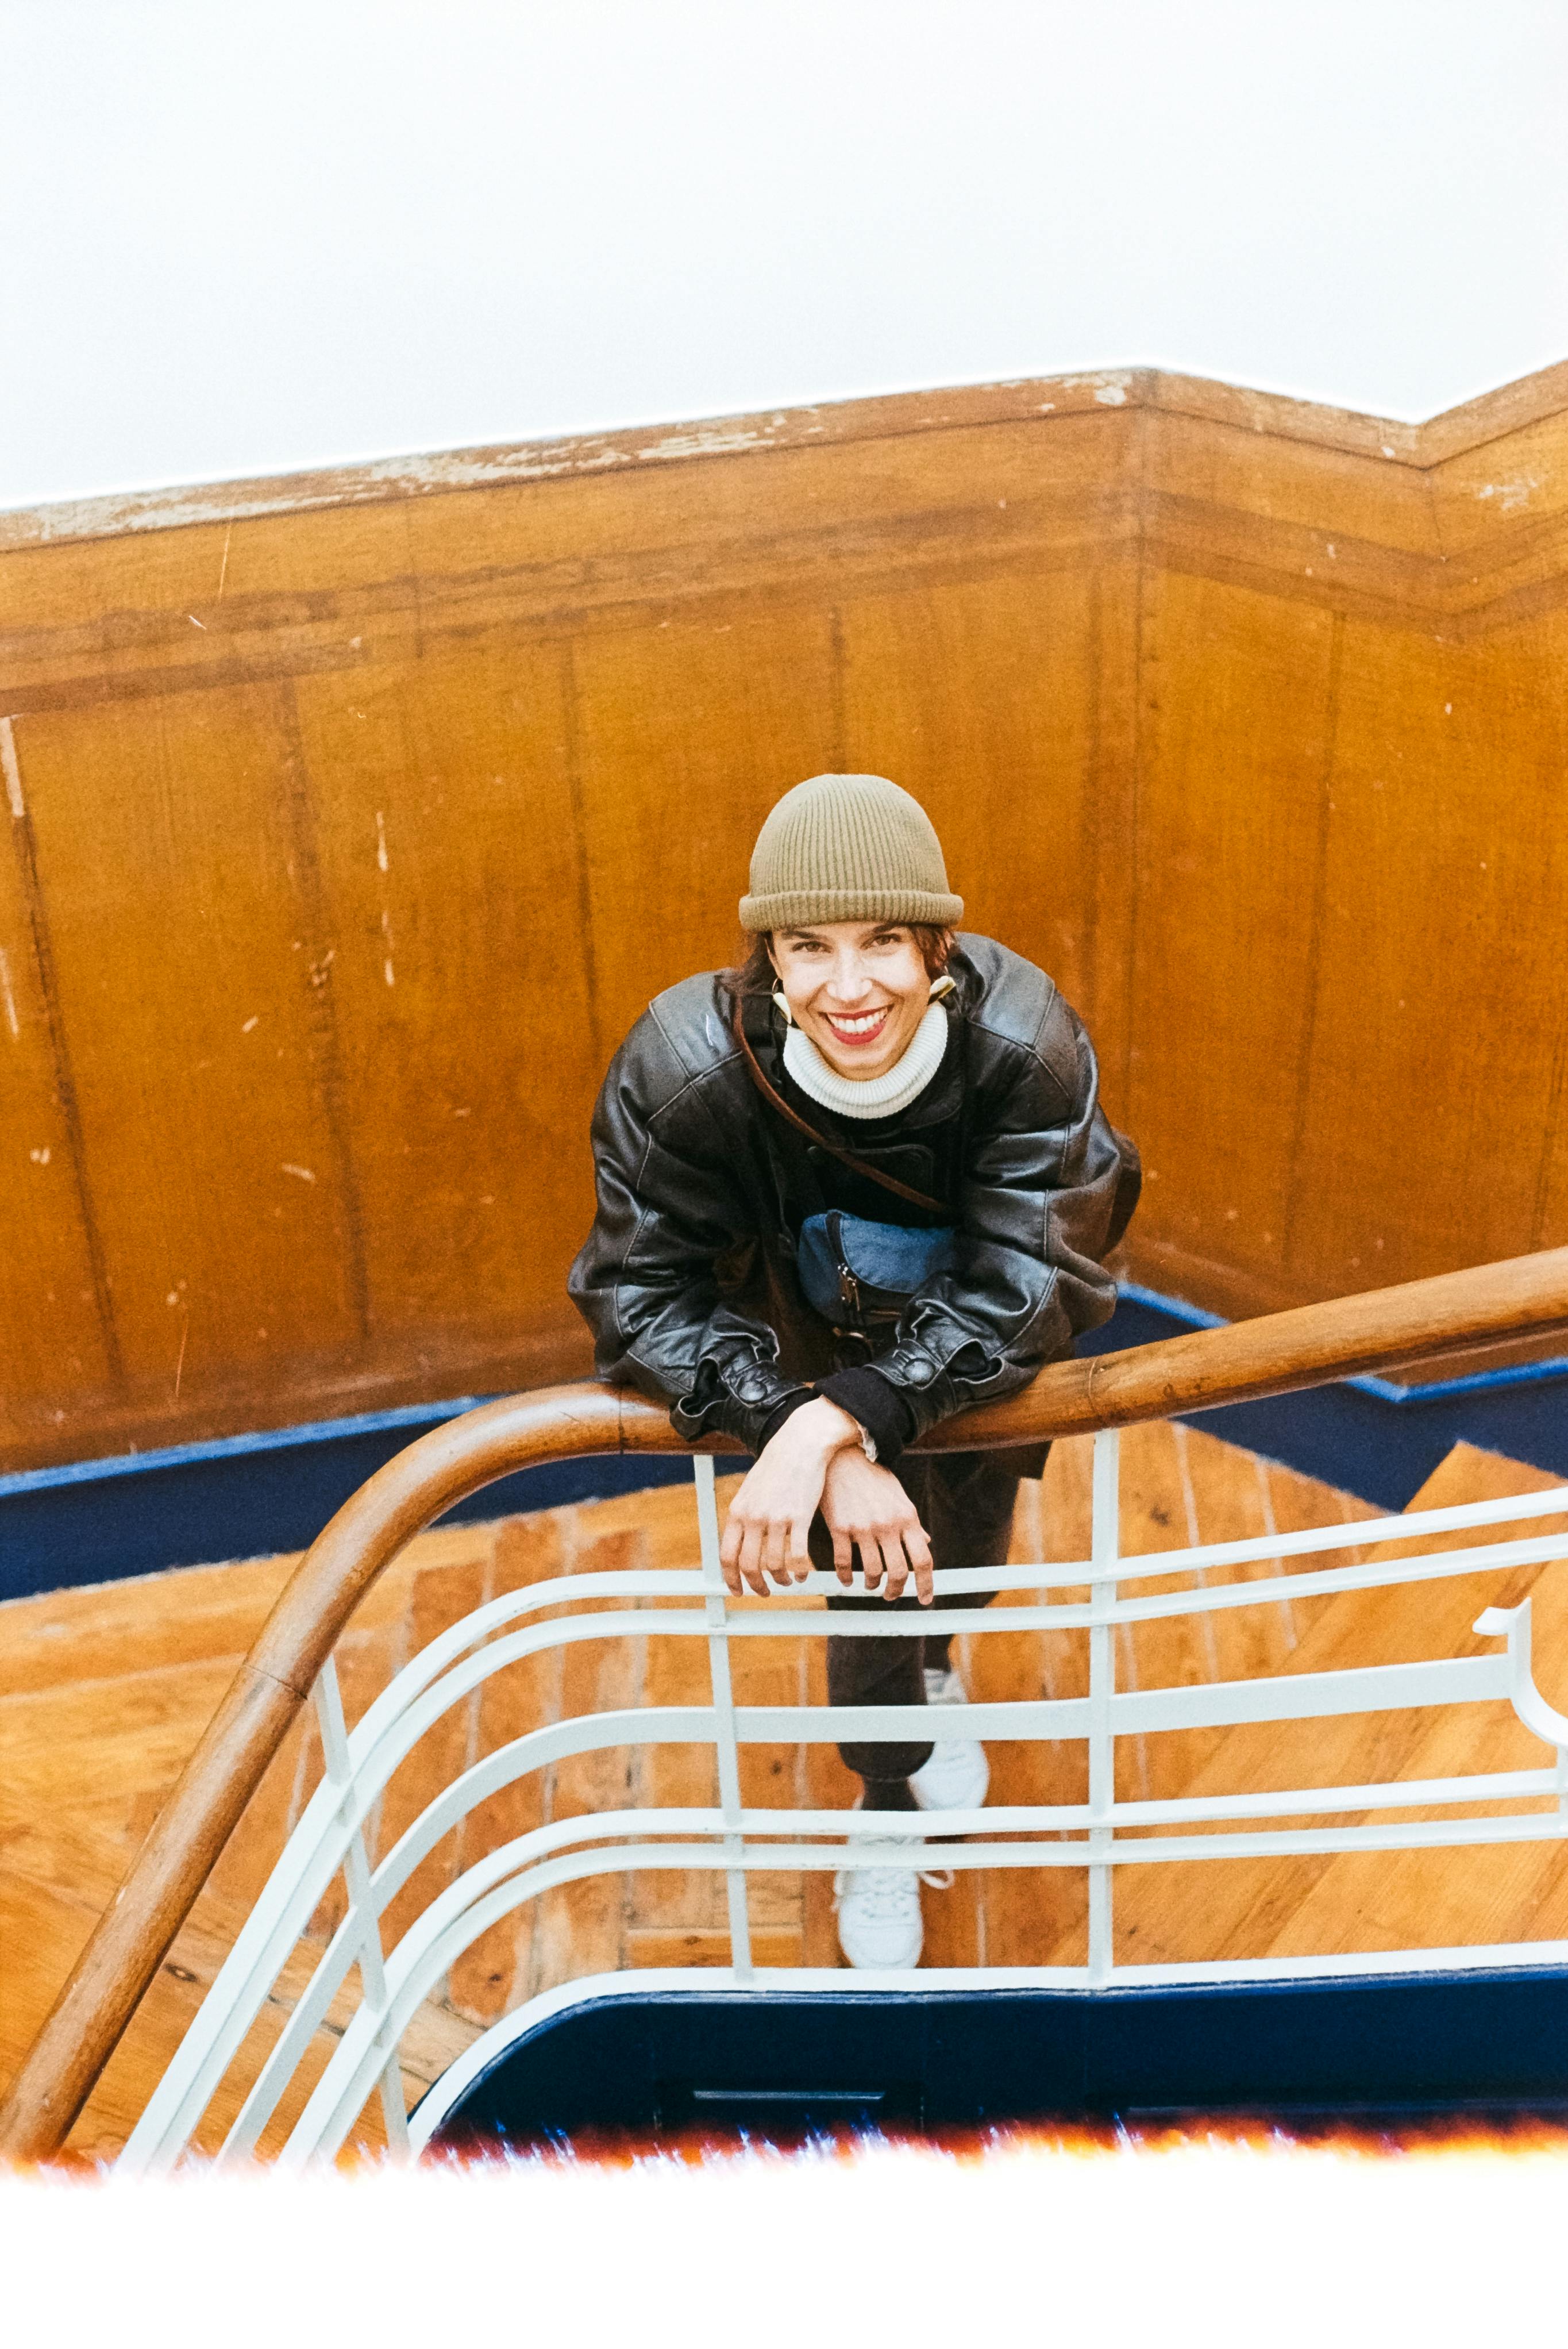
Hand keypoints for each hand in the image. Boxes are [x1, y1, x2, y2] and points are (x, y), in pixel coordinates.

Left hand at [719, 1397, 860, 1596]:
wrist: (800, 1444)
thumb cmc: (778, 1466)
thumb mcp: (750, 1490)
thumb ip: (744, 1515)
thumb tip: (740, 1539)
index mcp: (738, 1512)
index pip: (727, 1555)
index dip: (731, 1579)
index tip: (737, 1591)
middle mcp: (753, 1517)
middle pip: (748, 1565)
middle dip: (756, 1585)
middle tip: (764, 1592)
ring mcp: (776, 1518)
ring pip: (774, 1564)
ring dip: (782, 1579)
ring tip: (789, 1581)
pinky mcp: (799, 1517)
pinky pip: (798, 1556)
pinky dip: (801, 1571)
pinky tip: (805, 1573)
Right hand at [820, 1449, 933, 1605]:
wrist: (843, 1457)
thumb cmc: (873, 1478)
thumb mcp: (899, 1497)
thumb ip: (911, 1523)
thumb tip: (926, 1543)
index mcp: (907, 1517)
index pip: (923, 1559)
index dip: (926, 1584)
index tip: (925, 1599)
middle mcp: (888, 1524)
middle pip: (898, 1572)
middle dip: (895, 1591)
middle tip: (891, 1596)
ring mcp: (863, 1526)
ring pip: (872, 1571)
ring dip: (872, 1585)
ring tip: (870, 1585)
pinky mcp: (840, 1527)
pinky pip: (844, 1563)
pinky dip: (846, 1577)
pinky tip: (847, 1579)